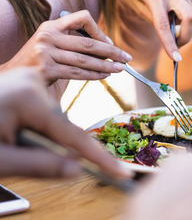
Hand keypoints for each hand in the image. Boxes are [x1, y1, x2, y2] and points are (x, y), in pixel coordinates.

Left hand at [0, 68, 130, 178]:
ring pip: (53, 116)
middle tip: (24, 157)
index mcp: (28, 98)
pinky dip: (38, 126)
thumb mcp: (0, 160)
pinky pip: (43, 108)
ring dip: (45, 137)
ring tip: (10, 144)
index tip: (120, 173)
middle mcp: (32, 80)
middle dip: (57, 147)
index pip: (72, 135)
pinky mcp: (23, 81)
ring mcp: (27, 78)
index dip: (97, 158)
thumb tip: (76, 170)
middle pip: (62, 123)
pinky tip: (15, 133)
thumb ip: (41, 165)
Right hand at [1, 10, 131, 85]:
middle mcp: (48, 36)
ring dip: (106, 66)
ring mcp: (45, 52)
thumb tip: (107, 46)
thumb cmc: (39, 59)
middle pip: (88, 43)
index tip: (109, 42)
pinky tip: (104, 76)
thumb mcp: (53, 42)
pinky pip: (76, 72)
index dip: (99, 30)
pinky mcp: (45, 69)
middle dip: (111, 52)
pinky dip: (93, 75)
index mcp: (52, 25)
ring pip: (84, 60)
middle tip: (125, 58)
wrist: (12, 77)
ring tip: (119, 69)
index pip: (82, 17)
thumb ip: (74, 40)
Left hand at [117, 0, 191, 58]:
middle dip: (186, 36)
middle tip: (176, 45)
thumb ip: (152, 20)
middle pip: (190, 18)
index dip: (170, 44)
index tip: (176, 59)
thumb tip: (169, 34)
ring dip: (182, 23)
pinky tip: (170, 6)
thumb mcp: (134, 5)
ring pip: (190, 13)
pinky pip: (189, 4)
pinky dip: (182, 12)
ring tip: (165, 17)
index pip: (164, 25)